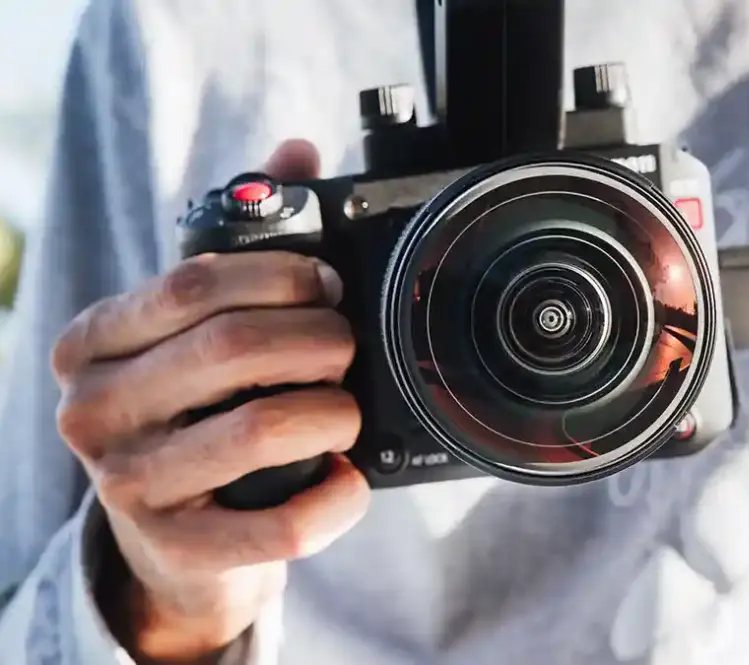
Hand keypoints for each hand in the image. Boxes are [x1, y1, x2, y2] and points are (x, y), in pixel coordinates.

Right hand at [51, 140, 370, 663]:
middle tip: (347, 346)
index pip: (195, 284)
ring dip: (334, 411)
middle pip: (233, 348)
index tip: (328, 287)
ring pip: (262, 429)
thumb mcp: (191, 328)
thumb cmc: (188, 411)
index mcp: (95, 340)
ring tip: (346, 410)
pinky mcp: (179, 550)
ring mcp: (130, 486)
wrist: (170, 537)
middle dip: (319, 339)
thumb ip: (240, 239)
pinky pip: (280, 523)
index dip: (283, 276)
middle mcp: (95, 409)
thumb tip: (295, 151)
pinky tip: (347, 476)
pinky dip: (337, 496)